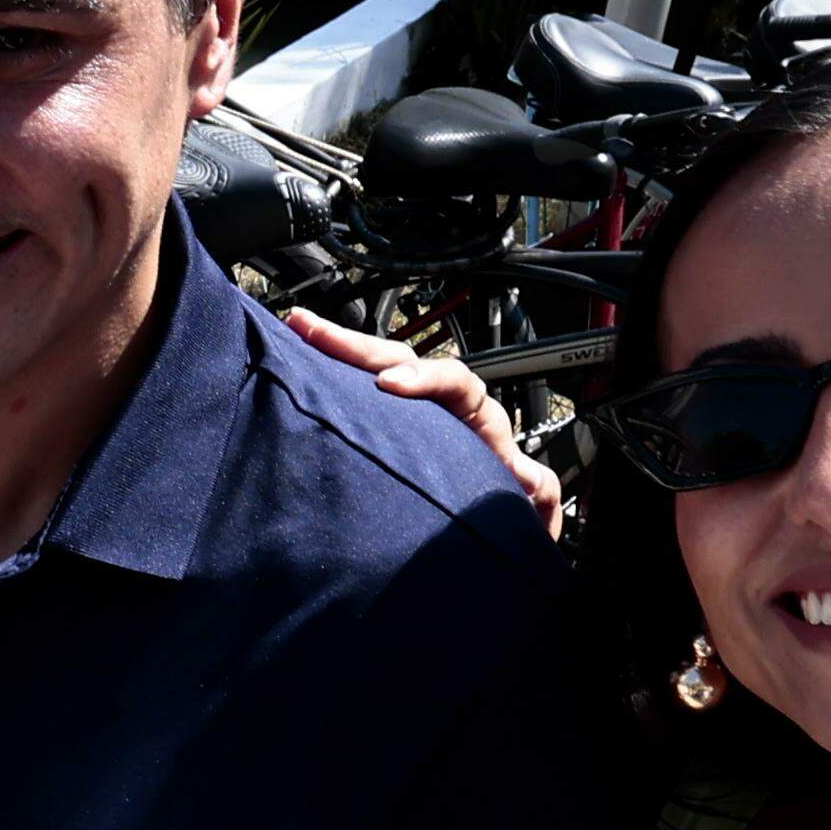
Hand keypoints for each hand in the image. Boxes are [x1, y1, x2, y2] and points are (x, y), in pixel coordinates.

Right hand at [281, 307, 562, 533]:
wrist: (487, 501)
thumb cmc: (501, 494)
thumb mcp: (524, 493)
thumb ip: (533, 488)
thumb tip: (533, 486)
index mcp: (477, 414)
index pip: (454, 381)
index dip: (424, 376)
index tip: (389, 382)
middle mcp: (441, 399)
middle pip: (401, 358)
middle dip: (357, 344)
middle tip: (314, 330)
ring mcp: (411, 404)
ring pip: (376, 365)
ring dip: (335, 346)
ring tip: (297, 328)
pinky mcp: (385, 417)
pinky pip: (358, 388)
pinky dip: (329, 370)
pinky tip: (298, 357)